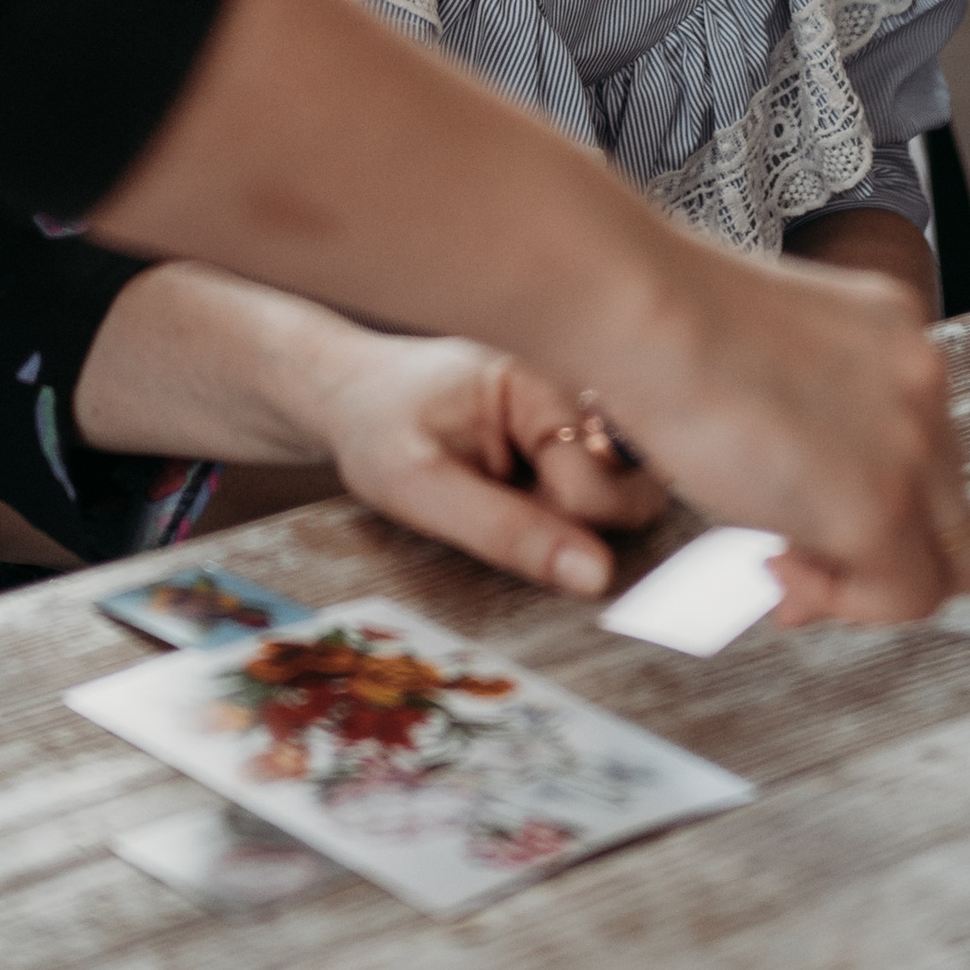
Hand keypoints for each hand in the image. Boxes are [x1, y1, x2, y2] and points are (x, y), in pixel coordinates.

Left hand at [316, 334, 667, 596]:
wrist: (343, 393)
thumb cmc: (374, 428)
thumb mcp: (419, 486)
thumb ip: (505, 529)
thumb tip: (596, 577)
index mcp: (536, 392)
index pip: (596, 485)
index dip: (564, 529)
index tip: (503, 530)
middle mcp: (564, 406)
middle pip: (626, 492)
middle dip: (578, 528)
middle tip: (501, 518)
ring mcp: (563, 430)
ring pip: (615, 502)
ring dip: (567, 528)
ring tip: (493, 508)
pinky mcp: (553, 454)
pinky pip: (585, 502)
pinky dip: (555, 523)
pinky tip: (504, 509)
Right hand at [611, 227, 969, 624]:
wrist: (643, 309)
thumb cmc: (666, 318)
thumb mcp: (764, 353)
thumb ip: (807, 410)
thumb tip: (800, 486)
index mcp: (896, 334)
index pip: (922, 448)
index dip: (871, 498)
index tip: (800, 514)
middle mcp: (925, 382)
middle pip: (949, 510)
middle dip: (876, 552)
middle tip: (792, 562)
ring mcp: (915, 444)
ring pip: (946, 563)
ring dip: (861, 583)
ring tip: (776, 564)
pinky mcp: (884, 507)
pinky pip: (907, 598)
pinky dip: (844, 603)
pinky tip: (773, 563)